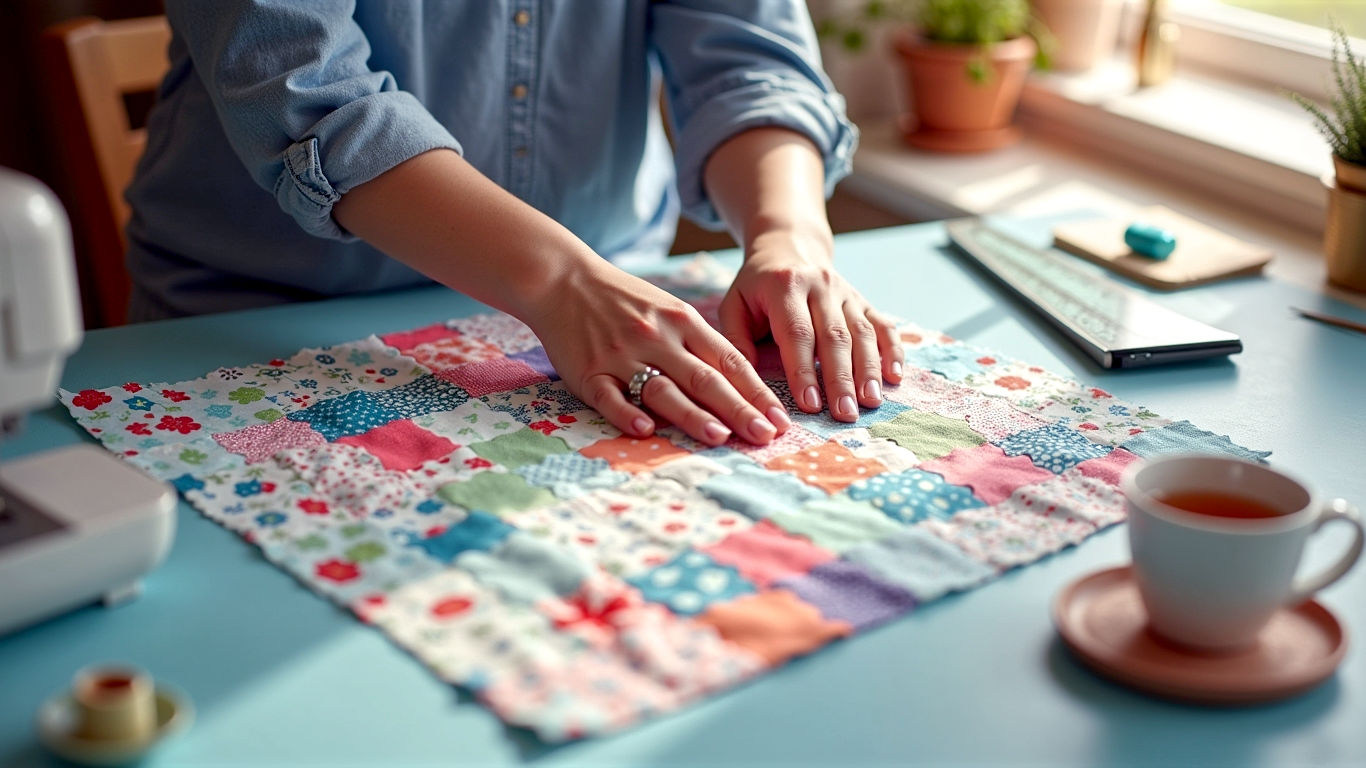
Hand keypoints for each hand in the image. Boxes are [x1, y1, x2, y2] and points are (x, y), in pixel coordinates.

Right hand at [524, 260, 790, 445]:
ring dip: (692, 414)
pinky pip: (610, 396)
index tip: (780, 418)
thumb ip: (699, 342)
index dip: (757, 391)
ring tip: (719, 436)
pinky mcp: (588, 371)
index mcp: (682, 321)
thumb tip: (739, 383)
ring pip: (662, 389)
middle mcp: (657, 338)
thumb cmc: (623, 299)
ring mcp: (622, 356)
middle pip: (704, 378)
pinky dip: (627, 413)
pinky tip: (646, 430)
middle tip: (765, 435)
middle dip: (738, 409)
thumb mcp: (668, 308)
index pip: (729, 360)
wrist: (563, 279)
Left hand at [718, 227, 904, 421]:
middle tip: (845, 414)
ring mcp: (845, 292)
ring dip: (868, 370)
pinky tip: (894, 377)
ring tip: (870, 402)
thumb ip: (737, 342)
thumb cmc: (756, 287)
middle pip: (834, 337)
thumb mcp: (734, 305)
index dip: (804, 370)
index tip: (809, 404)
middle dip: (841, 379)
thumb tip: (746, 384)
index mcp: (784, 286)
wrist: (788, 246)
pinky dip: (892, 351)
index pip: (797, 332)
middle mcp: (820, 286)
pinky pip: (882, 325)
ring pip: (862, 333)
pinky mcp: (863, 299)